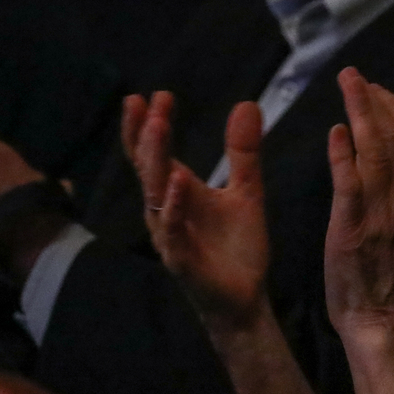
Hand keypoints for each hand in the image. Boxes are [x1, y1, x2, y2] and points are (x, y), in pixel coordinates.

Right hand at [123, 91, 270, 335]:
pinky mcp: (181, 261)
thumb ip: (243, 152)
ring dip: (155, 160)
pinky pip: (172, 231)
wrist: (246, 298)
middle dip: (146, 135)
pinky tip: (178, 182)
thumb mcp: (247, 191)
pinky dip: (173, 206)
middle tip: (147, 103)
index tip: (155, 94)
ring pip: (154, 194)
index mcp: (177, 192)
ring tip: (157, 127)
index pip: (154, 153)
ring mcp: (169, 236)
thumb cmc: (237, 247)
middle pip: (147, 167)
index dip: (149, 125)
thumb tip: (247, 103)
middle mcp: (165, 211)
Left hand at [323, 68, 393, 339]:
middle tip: (358, 77)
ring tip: (348, 84)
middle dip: (379, 100)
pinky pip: (350, 182)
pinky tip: (336, 130)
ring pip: (377, 150)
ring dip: (362, 111)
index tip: (380, 91)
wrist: (384, 324)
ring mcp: (382, 214)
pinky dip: (344, 153)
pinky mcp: (354, 228)